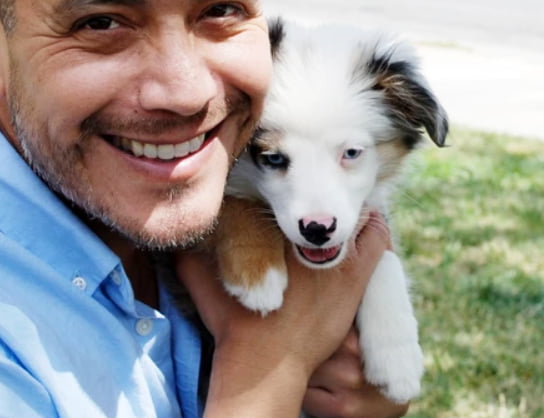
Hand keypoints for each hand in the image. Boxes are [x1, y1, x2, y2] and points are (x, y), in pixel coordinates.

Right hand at [176, 212, 390, 416]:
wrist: (263, 362)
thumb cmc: (232, 322)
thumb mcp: (200, 280)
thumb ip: (189, 253)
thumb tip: (175, 238)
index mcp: (266, 227)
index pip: (289, 192)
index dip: (298, 188)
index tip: (299, 195)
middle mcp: (299, 234)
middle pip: (322, 196)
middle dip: (325, 195)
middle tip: (326, 199)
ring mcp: (329, 254)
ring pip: (351, 211)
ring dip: (351, 210)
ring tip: (347, 214)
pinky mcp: (352, 277)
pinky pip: (376, 238)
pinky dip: (374, 229)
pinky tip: (365, 232)